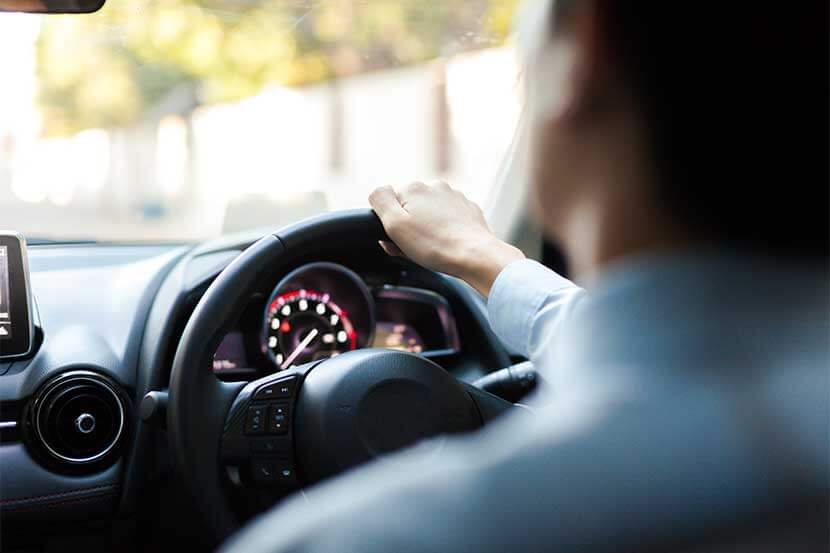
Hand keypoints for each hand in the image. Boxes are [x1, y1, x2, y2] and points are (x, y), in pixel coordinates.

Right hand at [369, 181, 524, 295]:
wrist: (475, 256)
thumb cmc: (434, 245)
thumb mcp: (395, 224)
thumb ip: (380, 200)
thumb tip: (378, 190)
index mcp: (414, 188)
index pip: (389, 205)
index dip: (391, 225)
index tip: (399, 240)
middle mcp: (435, 187)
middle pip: (411, 209)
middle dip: (409, 229)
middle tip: (415, 249)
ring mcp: (454, 198)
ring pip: (430, 215)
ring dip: (427, 231)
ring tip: (433, 249)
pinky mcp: (468, 210)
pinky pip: (448, 221)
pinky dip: (445, 232)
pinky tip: (447, 246)